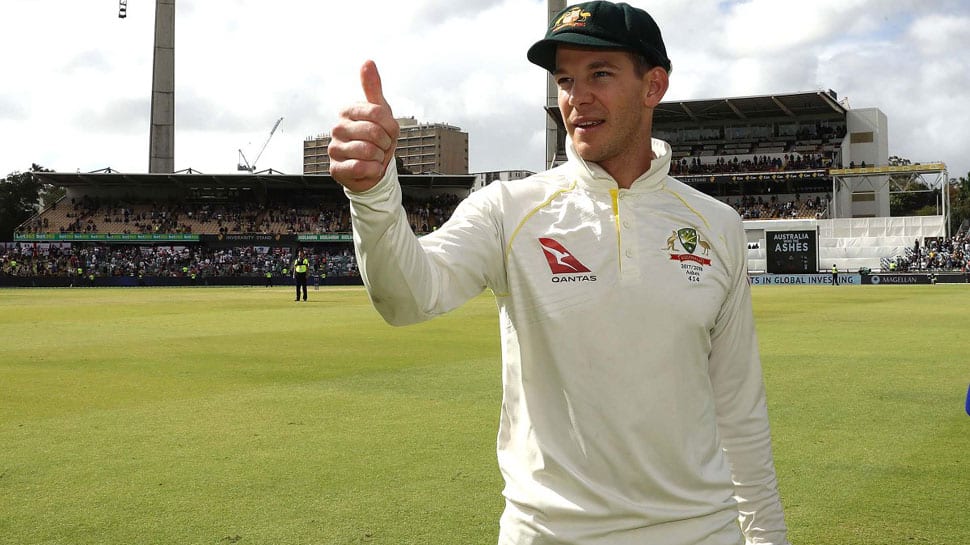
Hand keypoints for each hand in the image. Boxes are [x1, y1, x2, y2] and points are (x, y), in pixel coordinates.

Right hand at [329, 60, 399, 192]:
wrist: (374, 168)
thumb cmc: (378, 139)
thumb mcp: (381, 112)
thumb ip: (373, 87)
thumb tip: (368, 62)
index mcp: (347, 111)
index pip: (378, 112)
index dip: (391, 126)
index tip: (389, 131)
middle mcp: (337, 127)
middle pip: (374, 132)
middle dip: (386, 143)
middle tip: (382, 146)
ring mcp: (334, 148)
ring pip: (369, 151)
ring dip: (380, 157)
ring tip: (374, 157)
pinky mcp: (335, 168)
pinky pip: (361, 167)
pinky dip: (373, 170)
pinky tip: (369, 168)